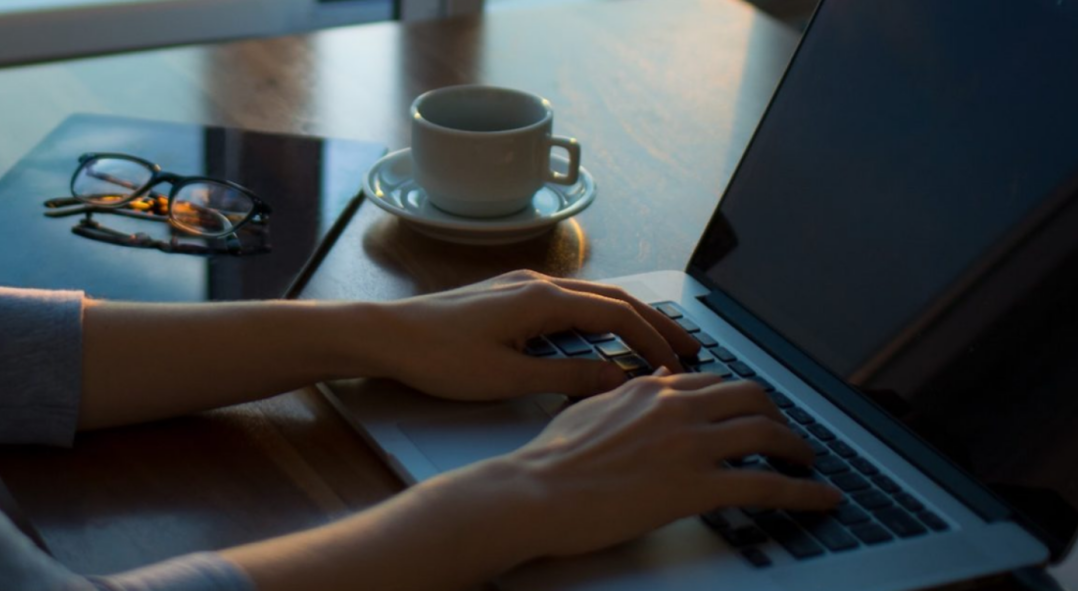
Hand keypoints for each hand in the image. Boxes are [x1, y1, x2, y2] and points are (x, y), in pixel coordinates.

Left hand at [371, 270, 701, 400]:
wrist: (386, 335)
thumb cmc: (438, 356)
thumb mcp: (507, 378)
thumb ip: (566, 378)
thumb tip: (617, 379)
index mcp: (543, 300)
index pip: (618, 315)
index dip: (654, 340)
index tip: (679, 366)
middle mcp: (537, 284)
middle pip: (614, 298)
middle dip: (655, 322)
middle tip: (690, 346)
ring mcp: (521, 286)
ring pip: (592, 297)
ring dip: (628, 318)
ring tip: (656, 342)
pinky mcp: (507, 296)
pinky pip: (569, 301)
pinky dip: (598, 317)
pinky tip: (602, 336)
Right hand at [445, 371, 839, 560]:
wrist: (534, 493)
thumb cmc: (549, 461)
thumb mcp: (587, 410)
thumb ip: (624, 396)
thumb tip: (648, 383)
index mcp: (650, 390)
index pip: (713, 383)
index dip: (739, 398)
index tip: (749, 412)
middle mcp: (677, 408)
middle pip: (752, 397)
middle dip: (778, 415)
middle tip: (785, 435)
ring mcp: (690, 446)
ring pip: (768, 433)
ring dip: (797, 449)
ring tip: (807, 464)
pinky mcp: (697, 486)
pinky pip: (767, 485)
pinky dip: (805, 492)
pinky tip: (823, 499)